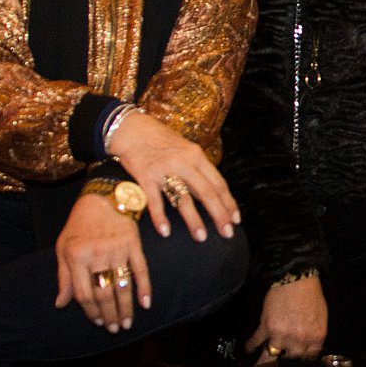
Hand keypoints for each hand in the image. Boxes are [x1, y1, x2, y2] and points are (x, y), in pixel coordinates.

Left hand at [54, 193, 151, 332]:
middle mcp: (97, 254)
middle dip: (109, 314)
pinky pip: (141, 270)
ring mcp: (117, 250)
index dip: (90, 311)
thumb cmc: (79, 224)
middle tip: (114, 329)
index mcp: (76, 257)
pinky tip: (145, 303)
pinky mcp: (134, 244)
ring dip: (125, 308)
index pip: (84, 293)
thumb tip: (61, 304)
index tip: (96, 321)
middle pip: (104, 293)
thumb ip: (63, 277)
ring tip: (126, 323)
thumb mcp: (63, 248)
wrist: (103, 198)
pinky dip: (144, 288)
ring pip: (122, 285)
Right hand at [108, 110, 239, 240]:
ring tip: (202, 238)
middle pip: (206, 192)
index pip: (218, 183)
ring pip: (183, 198)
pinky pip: (154, 200)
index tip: (236, 219)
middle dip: (219, 214)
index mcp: (196, 156)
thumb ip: (198, 168)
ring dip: (194, 220)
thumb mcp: (185, 148)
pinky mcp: (144, 176)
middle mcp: (183, 162)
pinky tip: (165, 232)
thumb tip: (213, 191)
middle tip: (227, 233)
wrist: (129, 128)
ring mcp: (164, 170)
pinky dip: (160, 217)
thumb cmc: (159, 140)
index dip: (228, 202)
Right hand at [246, 275, 326, 361]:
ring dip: (262, 364)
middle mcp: (299, 340)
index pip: (309, 361)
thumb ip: (315, 337)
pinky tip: (247, 351)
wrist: (296, 278)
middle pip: (288, 363)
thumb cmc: (311, 295)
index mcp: (315, 338)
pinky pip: (256, 341)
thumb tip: (310, 350)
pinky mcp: (266, 326)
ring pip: (269, 357)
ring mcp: (281, 335)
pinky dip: (250, 347)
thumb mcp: (321, 318)